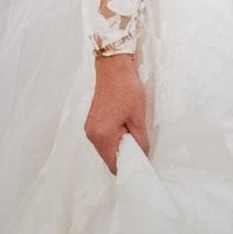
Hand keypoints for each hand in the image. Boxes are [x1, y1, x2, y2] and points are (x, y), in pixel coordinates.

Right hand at [83, 52, 149, 171]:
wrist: (113, 67)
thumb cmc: (126, 89)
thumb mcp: (138, 117)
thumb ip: (140, 140)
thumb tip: (142, 155)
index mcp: (102, 136)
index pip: (114, 165)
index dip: (128, 167)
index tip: (140, 164)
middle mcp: (92, 134)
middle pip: (109, 158)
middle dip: (124, 156)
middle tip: (140, 147)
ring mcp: (90, 128)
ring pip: (106, 148)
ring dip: (119, 146)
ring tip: (134, 134)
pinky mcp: (92, 121)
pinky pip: (103, 138)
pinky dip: (114, 138)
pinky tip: (125, 128)